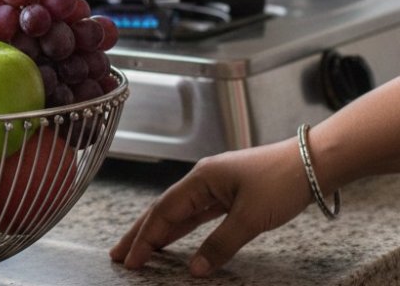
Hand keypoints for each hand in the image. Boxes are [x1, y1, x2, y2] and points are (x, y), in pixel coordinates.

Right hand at [109, 138, 312, 276]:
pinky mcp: (228, 193)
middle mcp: (202, 179)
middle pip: (163, 209)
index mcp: (201, 178)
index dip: (146, 238)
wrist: (314, 162)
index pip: (164, 212)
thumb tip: (195, 270)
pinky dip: (181, 228)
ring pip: (179, 212)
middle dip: (140, 233)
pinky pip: (197, 214)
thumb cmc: (282, 182)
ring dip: (158, 232)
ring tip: (139, 250)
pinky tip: (173, 240)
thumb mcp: (250, 218)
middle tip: (119, 255)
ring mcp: (215, 186)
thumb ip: (220, 244)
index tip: (131, 260)